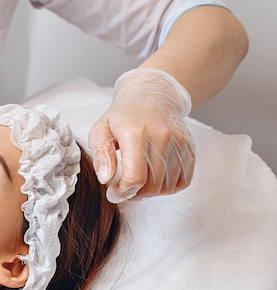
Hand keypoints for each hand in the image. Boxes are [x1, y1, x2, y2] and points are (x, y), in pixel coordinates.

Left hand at [88, 68, 194, 202]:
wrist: (151, 95)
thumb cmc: (122, 116)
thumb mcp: (100, 130)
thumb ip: (101, 155)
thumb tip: (106, 179)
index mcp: (135, 133)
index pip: (135, 177)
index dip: (123, 192)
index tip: (113, 192)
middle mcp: (161, 137)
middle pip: (151, 185)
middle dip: (134, 193)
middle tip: (123, 187)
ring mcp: (179, 143)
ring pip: (167, 186)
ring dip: (150, 192)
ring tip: (137, 181)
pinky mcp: (189, 148)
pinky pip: (183, 181)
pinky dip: (168, 187)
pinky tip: (154, 178)